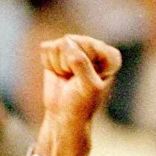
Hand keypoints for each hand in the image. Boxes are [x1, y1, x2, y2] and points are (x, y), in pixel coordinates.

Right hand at [35, 35, 120, 155]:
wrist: (64, 114)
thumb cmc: (82, 103)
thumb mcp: (88, 86)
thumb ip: (81, 63)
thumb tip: (66, 41)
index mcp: (109, 56)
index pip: (92, 45)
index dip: (86, 63)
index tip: (89, 79)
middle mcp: (93, 48)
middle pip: (72, 41)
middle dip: (69, 64)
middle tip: (75, 80)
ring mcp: (74, 48)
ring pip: (58, 45)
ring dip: (59, 65)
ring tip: (68, 78)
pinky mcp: (57, 51)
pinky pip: (46, 48)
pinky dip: (49, 64)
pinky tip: (59, 74)